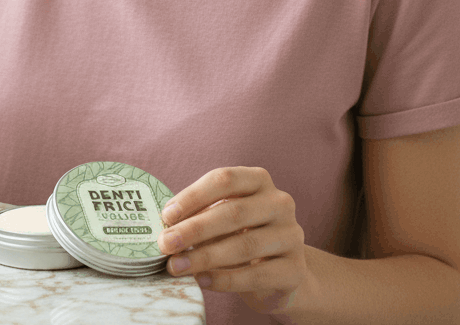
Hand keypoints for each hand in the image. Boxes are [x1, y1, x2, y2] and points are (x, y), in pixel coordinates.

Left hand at [158, 166, 307, 314]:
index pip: (224, 179)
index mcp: (258, 179)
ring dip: (204, 257)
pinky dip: (224, 279)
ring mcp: (291, 235)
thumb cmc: (241, 235)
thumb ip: (200, 215)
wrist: (281, 272)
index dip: (193, 196)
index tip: (166, 215)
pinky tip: (201, 281)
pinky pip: (256, 275)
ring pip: (244, 245)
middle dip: (194, 229)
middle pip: (232, 212)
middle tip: (166, 243)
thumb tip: (165, 225)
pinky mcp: (295, 269)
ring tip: (176, 266)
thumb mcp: (223, 216)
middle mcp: (279, 202)